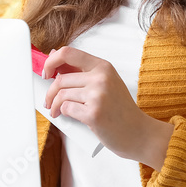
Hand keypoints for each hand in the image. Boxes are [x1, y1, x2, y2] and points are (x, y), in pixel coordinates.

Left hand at [41, 46, 173, 169]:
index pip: (68, 53)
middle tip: (49, 100)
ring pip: (61, 95)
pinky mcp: (93, 113)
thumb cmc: (120, 110)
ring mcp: (98, 95)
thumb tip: (54, 60)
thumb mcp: (106, 83)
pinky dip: (62, 113)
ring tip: (55, 110)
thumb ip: (82, 72)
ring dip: (53, 105)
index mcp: (103, 66)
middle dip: (50, 92)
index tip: (47, 73)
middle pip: (60, 79)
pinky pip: (66, 109)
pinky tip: (65, 116)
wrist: (138, 133)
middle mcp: (101, 77)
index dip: (51, 62)